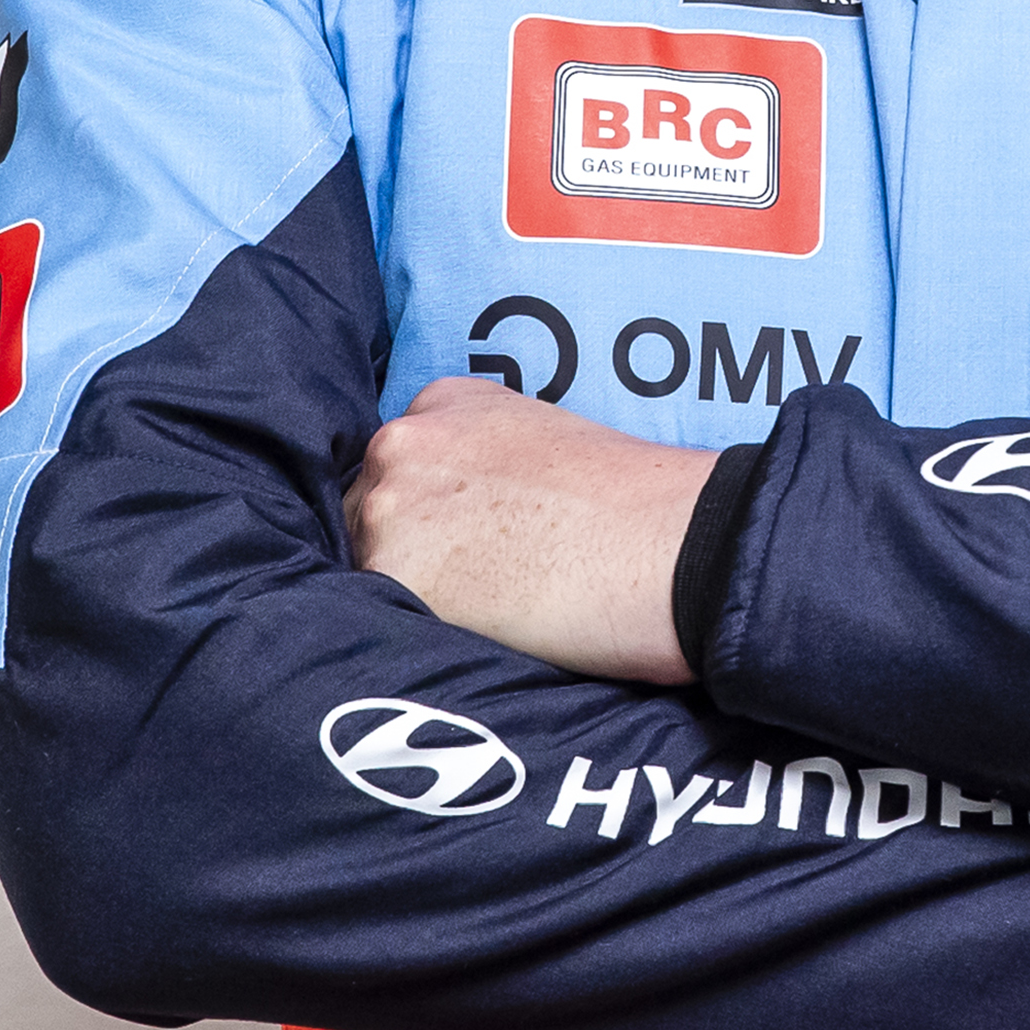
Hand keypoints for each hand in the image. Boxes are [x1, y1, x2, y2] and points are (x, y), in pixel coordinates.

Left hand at [344, 380, 713, 682]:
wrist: (662, 542)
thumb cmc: (631, 503)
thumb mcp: (546, 442)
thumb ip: (484, 463)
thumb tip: (464, 519)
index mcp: (444, 401)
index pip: (400, 465)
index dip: (429, 513)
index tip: (465, 541)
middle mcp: (403, 442)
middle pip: (369, 510)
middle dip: (409, 548)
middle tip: (474, 583)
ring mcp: (390, 505)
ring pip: (367, 563)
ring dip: (408, 590)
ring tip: (484, 609)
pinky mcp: (393, 572)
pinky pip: (380, 614)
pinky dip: (418, 628)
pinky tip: (477, 628)